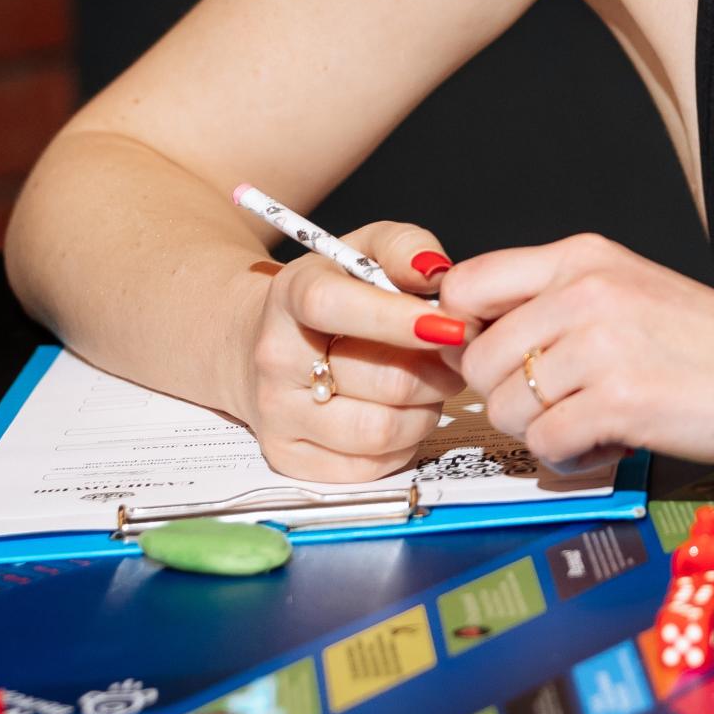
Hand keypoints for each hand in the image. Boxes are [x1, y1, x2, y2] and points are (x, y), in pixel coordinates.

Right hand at [239, 220, 467, 482]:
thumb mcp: (362, 250)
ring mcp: (278, 415)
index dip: (398, 318)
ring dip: (428, 408)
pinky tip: (403, 411)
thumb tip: (439, 275)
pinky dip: (405, 441)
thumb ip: (406, 247)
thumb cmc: (330, 294)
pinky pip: (373, 466)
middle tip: (457, 353)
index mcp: (291, 296)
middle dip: (439, 368)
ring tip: (430, 381)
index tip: (452, 324)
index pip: (335, 307)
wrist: (257, 344)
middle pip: (384, 380)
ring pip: (384, 430)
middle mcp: (276, 359)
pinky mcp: (290, 460)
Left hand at [441, 236, 713, 471]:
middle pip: (477, 359)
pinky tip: (606, 442)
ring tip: (589, 422)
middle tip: (557, 403)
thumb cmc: (707, 342)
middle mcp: (586, 291)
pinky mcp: (621, 401)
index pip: (467, 285)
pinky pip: (546, 445)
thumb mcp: (624, 290)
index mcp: (582, 256)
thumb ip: (549, 301)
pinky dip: (569, 459)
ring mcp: (603, 345)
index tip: (491, 359)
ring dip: (539, 431)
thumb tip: (465, 337)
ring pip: (506, 407)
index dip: (464, 333)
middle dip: (506, 396)